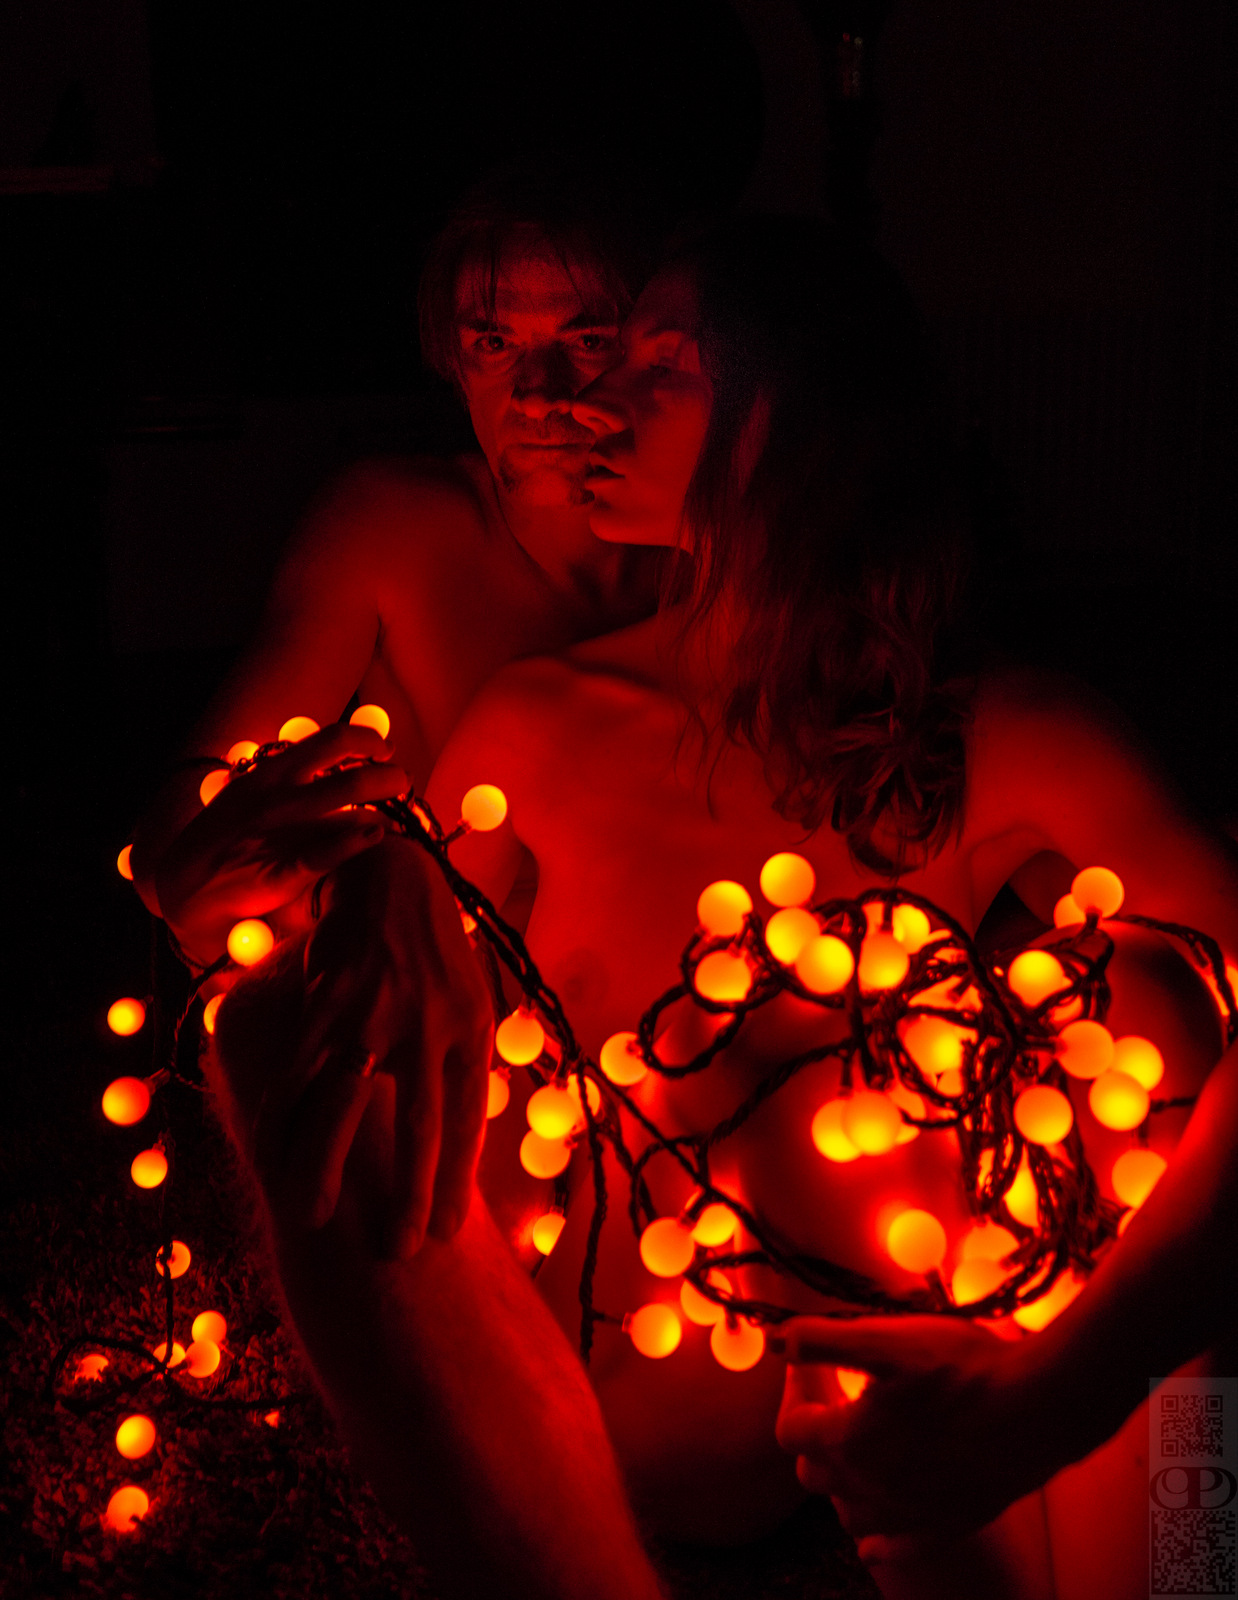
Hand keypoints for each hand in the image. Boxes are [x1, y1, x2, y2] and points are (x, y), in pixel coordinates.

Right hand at [155, 724, 408, 963]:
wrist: (184, 887)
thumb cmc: (225, 838)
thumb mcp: (250, 793)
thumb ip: (289, 777)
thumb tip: (337, 762)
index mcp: (271, 772)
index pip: (333, 739)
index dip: (369, 740)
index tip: (385, 749)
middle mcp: (280, 797)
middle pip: (355, 775)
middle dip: (391, 777)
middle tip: (402, 784)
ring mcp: (281, 833)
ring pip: (352, 810)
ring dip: (386, 812)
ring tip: (394, 819)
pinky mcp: (282, 872)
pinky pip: (330, 852)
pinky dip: (359, 841)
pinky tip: (375, 837)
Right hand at [249, 835, 493, 1259]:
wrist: (391, 879)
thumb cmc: (435, 957)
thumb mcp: (473, 1004)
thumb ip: (465, 1070)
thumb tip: (463, 1149)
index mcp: (472, 1029)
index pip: (467, 1120)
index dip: (457, 1181)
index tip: (445, 1235)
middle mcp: (429, 1023)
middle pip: (418, 1124)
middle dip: (408, 1193)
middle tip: (397, 1253)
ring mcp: (375, 1011)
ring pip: (344, 1103)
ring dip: (325, 1165)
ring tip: (312, 1220)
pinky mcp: (326, 998)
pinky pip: (297, 1069)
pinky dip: (279, 1114)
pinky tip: (268, 1155)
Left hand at [774, 1315, 1062, 1543]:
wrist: (1043, 1406)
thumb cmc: (964, 1366)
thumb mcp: (887, 1338)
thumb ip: (823, 1340)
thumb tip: (776, 1341)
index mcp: (851, 1441)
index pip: (790, 1430)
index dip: (792, 1391)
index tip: (807, 1364)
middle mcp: (873, 1487)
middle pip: (813, 1474)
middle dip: (813, 1435)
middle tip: (832, 1398)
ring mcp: (911, 1514)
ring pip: (848, 1514)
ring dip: (840, 1484)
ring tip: (854, 1448)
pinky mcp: (949, 1525)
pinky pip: (898, 1548)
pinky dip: (878, 1540)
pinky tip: (874, 1536)